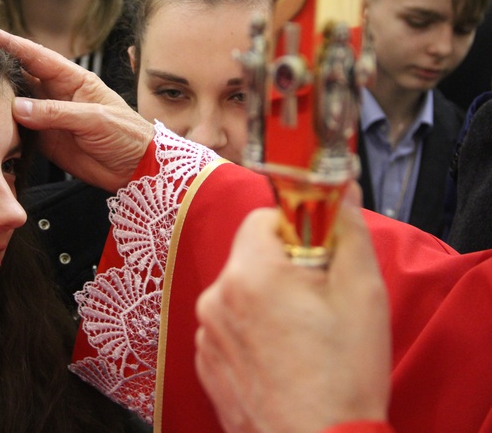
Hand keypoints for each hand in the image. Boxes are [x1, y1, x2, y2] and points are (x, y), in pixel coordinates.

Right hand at [0, 23, 153, 192]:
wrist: (136, 168)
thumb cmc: (126, 135)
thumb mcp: (95, 119)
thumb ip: (57, 113)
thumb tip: (19, 108)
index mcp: (72, 79)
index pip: (33, 55)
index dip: (6, 42)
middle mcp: (57, 94)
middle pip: (19, 75)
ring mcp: (49, 117)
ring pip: (15, 103)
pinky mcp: (45, 140)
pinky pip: (18, 130)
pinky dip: (2, 126)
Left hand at [195, 184, 389, 431]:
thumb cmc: (342, 378)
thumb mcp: (362, 294)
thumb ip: (347, 231)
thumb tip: (338, 191)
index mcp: (249, 275)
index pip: (262, 218)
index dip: (297, 229)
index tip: (319, 253)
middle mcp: (216, 299)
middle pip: (251, 256)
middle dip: (285, 266)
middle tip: (318, 300)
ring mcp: (207, 333)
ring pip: (240, 291)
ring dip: (267, 300)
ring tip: (302, 336)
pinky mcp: (206, 362)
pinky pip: (229, 325)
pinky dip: (252, 330)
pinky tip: (282, 357)